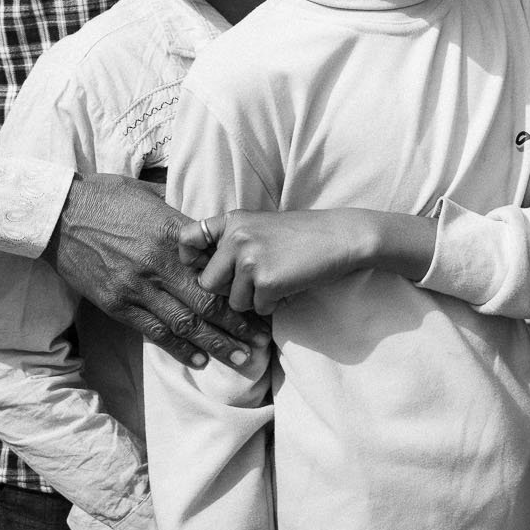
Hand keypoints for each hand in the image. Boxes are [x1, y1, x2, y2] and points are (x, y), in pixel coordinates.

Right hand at [46, 172, 269, 369]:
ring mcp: (136, 287)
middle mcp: (157, 264)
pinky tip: (199, 360)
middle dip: (237, 326)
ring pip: (183, 323)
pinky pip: (153, 332)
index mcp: (172, 234)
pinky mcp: (116, 304)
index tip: (263, 301)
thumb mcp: (152, 197)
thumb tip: (211, 233)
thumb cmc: (108, 198)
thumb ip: (182, 221)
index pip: (216, 267)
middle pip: (206, 303)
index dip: (241, 288)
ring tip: (240, 359)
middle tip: (261, 343)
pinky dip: (178, 348)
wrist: (58, 214)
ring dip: (214, 344)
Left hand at [182, 209, 437, 314]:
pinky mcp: (266, 281)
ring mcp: (249, 259)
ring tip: (278, 281)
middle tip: (255, 283)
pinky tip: (290, 286)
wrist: (341, 237)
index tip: (206, 267)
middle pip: (208, 283)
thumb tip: (203, 272)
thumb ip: (233, 240)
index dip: (190, 259)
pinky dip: (273, 304)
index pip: (187, 239)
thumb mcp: (261, 226)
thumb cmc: (303, 234)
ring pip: (233, 301)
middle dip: (228, 291)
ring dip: (254, 300)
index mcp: (232, 221)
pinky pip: (257, 309)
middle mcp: (235, 238)